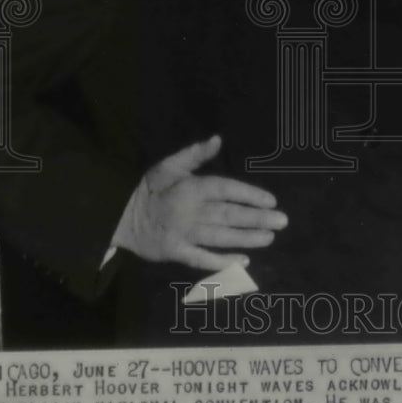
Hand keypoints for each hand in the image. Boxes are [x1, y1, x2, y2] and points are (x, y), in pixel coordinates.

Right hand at [112, 135, 287, 269]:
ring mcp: (183, 234)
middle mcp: (190, 212)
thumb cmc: (149, 189)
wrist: (119, 216)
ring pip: (220, 237)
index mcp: (190, 188)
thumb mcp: (169, 165)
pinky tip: (243, 262)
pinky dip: (222, 262)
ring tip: (269, 238)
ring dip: (246, 238)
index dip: (249, 195)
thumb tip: (218, 139)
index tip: (271, 201)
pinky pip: (202, 259)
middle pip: (228, 215)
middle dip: (256, 218)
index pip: (226, 189)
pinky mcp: (176, 253)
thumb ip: (195, 154)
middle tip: (282, 222)